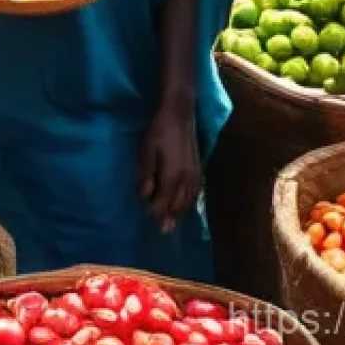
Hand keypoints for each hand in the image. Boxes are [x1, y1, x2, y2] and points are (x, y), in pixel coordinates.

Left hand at [140, 108, 199, 233]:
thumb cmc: (160, 131)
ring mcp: (195, 175)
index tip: (149, 220)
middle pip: (179, 205)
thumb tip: (145, 196)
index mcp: (173, 176)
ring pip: (188, 201)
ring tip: (172, 223)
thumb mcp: (147, 151)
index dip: (157, 212)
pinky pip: (195, 193)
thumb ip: (147, 174)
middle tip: (163, 231)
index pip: (164, 201)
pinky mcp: (199, 169)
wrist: (180, 114)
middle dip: (170, 218)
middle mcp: (187, 180)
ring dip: (180, 213)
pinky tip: (184, 205)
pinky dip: (189, 203)